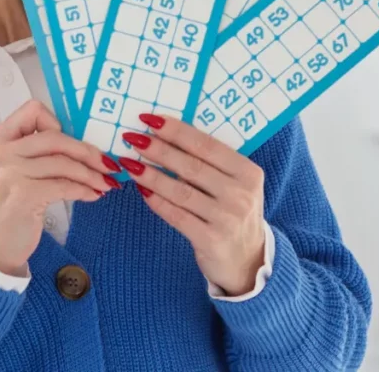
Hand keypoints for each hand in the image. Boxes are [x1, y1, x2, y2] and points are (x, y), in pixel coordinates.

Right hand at [0, 100, 120, 276]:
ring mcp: (10, 173)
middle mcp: (1, 152)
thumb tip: (81, 145)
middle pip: (55, 137)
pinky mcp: (24, 195)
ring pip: (63, 162)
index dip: (57, 123)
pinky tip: (93, 195)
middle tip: (107, 164)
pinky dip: (84, 189)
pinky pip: (65, 185)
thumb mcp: (12, 172)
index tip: (72, 143)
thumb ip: (35, 154)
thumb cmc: (7, 208)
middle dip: (87, 151)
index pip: (33, 111)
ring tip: (104, 183)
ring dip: (91, 174)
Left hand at [118, 113, 265, 295]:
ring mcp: (227, 219)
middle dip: (158, 149)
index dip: (176, 131)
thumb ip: (210, 163)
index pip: (207, 145)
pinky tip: (141, 190)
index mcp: (247, 172)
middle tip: (132, 138)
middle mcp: (241, 194)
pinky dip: (157, 202)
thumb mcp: (234, 184)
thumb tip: (165, 134)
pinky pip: (177, 216)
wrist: (248, 259)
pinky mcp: (211, 240)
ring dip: (151, 175)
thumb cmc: (232, 212)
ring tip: (129, 163)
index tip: (150, 119)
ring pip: (181, 191)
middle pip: (191, 166)